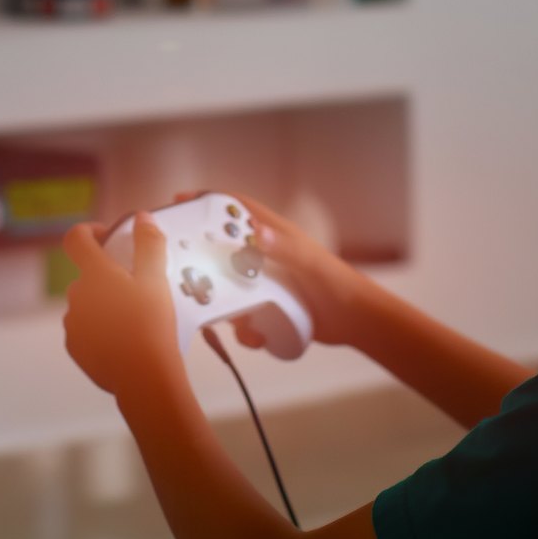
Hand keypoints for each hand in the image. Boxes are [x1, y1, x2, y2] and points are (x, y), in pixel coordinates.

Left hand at [62, 214, 181, 397]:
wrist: (143, 378)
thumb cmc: (152, 325)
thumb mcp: (157, 280)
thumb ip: (148, 244)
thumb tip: (142, 217)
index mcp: (94, 273)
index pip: (76, 238)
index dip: (90, 231)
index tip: (109, 237)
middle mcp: (76, 295)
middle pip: (88, 275)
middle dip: (109, 276)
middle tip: (139, 287)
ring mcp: (73, 323)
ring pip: (88, 304)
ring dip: (106, 304)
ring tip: (135, 319)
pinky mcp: (75, 347)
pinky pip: (87, 329)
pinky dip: (102, 329)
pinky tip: (125, 340)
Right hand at [176, 192, 376, 348]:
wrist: (355, 322)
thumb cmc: (339, 285)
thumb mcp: (310, 264)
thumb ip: (284, 248)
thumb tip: (255, 231)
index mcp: (274, 235)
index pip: (236, 209)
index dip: (209, 200)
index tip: (181, 200)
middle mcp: (264, 256)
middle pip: (222, 251)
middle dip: (205, 263)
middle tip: (186, 273)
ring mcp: (263, 283)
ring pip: (227, 288)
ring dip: (224, 306)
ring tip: (233, 320)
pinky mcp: (265, 307)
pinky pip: (241, 316)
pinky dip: (243, 330)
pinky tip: (256, 338)